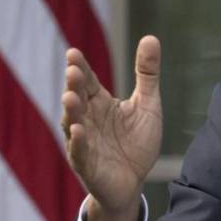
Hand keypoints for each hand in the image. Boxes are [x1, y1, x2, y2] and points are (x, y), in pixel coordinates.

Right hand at [62, 35, 162, 220]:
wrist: (135, 183)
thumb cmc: (136, 142)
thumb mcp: (146, 105)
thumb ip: (147, 74)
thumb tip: (150, 37)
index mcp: (98, 103)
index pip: (87, 81)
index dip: (81, 68)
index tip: (73, 53)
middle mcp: (86, 119)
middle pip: (77, 99)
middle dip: (73, 86)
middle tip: (73, 71)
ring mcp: (84, 142)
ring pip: (73, 124)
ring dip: (71, 112)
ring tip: (70, 98)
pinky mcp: (87, 165)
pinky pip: (80, 152)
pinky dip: (78, 142)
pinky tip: (78, 131)